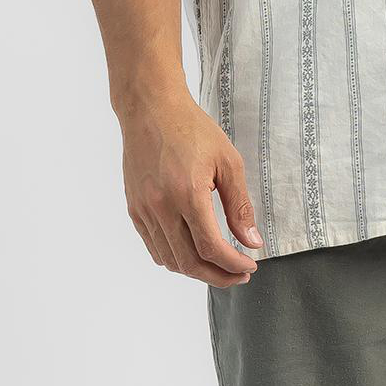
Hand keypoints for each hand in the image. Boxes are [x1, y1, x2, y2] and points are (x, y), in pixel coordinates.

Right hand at [119, 97, 263, 283]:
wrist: (150, 109)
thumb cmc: (193, 130)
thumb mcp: (228, 162)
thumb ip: (240, 206)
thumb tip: (252, 242)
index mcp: (188, 194)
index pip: (211, 248)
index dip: (233, 265)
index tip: (250, 266)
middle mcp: (161, 206)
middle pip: (189, 262)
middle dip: (218, 276)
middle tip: (239, 275)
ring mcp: (143, 210)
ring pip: (169, 260)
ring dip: (197, 272)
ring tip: (219, 267)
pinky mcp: (134, 208)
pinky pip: (154, 246)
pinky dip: (174, 258)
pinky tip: (193, 254)